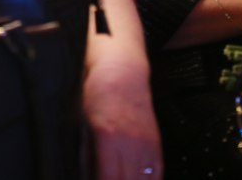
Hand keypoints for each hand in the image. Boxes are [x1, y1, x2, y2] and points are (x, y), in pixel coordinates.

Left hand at [83, 61, 162, 179]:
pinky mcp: (156, 143)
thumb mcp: (84, 122)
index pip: (107, 177)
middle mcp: (129, 142)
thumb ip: (87, 154)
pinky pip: (157, 172)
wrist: (123, 72)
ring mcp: (145, 144)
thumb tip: (88, 177)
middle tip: (107, 179)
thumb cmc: (98, 94)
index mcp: (107, 136)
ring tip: (122, 179)